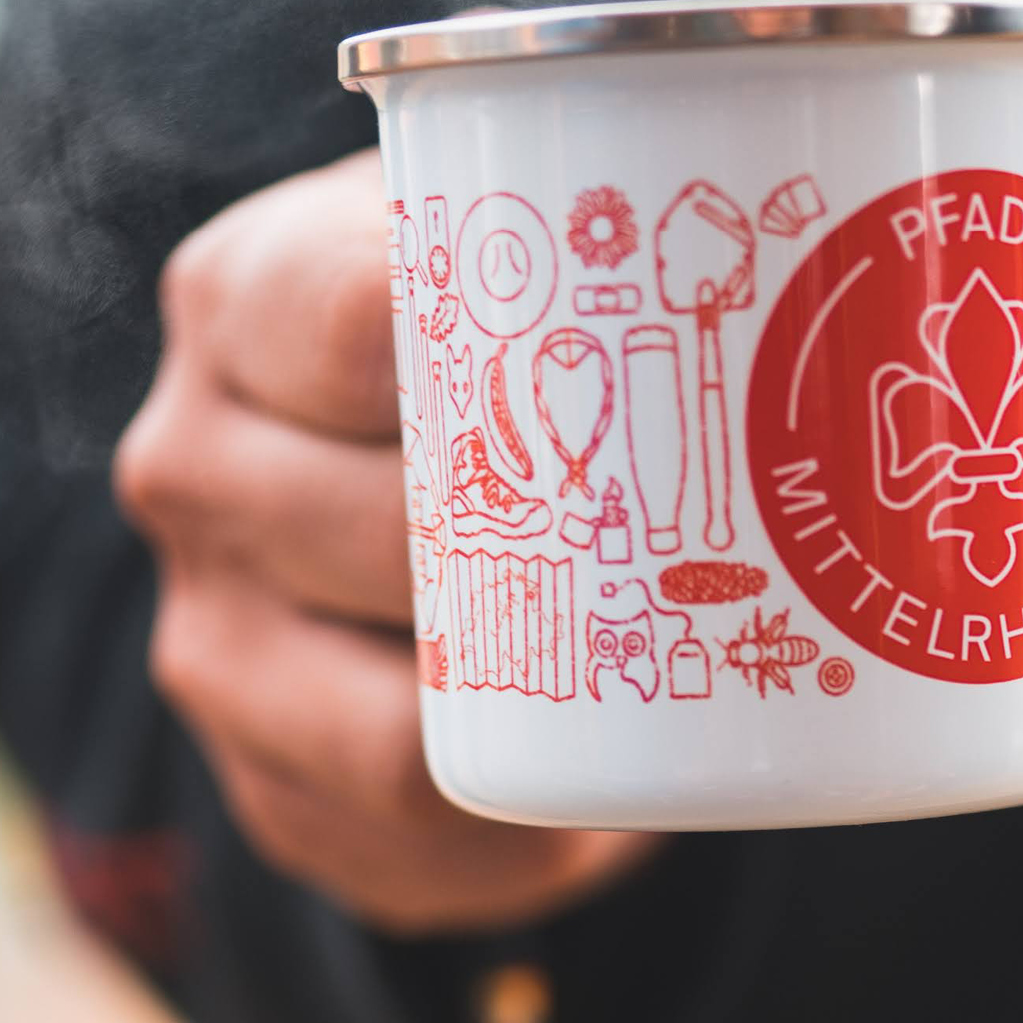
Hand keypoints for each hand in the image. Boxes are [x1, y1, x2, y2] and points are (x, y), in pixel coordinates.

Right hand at [114, 150, 661, 934]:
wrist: (390, 475)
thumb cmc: (494, 333)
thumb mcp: (515, 224)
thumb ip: (603, 187)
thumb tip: (825, 190)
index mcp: (247, 297)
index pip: (368, 326)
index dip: (521, 362)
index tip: (665, 373)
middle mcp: (196, 463)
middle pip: (389, 532)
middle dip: (562, 551)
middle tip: (716, 537)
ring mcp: (213, 639)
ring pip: (389, 725)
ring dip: (545, 710)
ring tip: (670, 665)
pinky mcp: (267, 787)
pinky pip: (407, 834)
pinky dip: (527, 832)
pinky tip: (610, 789)